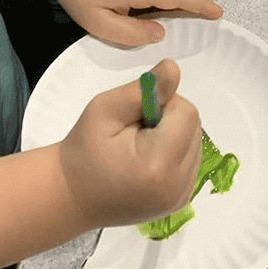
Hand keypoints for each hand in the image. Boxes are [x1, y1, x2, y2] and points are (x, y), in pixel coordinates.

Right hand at [59, 58, 202, 228]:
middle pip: (193, 127)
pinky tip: (146, 157)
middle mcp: (177, 187)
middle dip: (168, 117)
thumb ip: (143, 89)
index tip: (136, 113)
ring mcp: (180, 198)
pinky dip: (173, 150)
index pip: (186, 113)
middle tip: (134, 128)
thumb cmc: (84, 150)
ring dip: (172, 133)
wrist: (73, 197)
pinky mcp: (180, 201)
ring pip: (194, 141)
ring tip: (138, 144)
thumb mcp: (105, 109)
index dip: (163, 103)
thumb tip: (174, 67)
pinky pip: (189, 160)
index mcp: (159, 166)